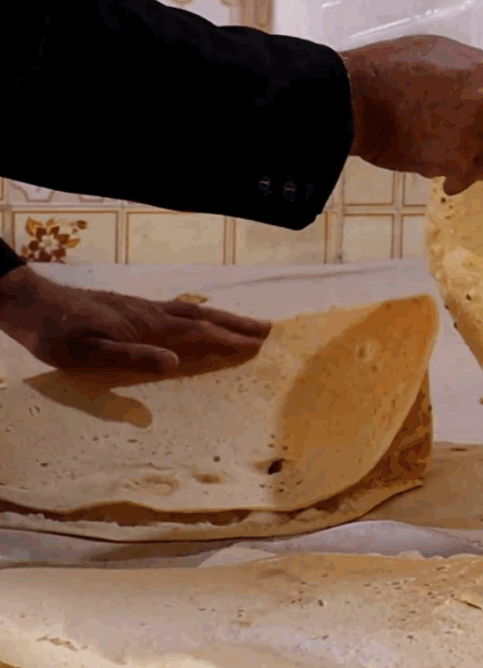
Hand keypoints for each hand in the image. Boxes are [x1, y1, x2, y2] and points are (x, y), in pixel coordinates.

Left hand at [0, 267, 271, 374]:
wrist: (29, 304)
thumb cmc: (56, 335)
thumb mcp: (88, 354)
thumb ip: (133, 357)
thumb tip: (176, 362)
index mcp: (146, 326)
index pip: (196, 333)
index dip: (226, 339)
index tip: (255, 345)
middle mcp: (150, 313)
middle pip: (202, 317)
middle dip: (235, 324)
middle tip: (267, 329)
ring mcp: (142, 308)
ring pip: (191, 312)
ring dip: (221, 318)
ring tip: (245, 324)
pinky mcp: (131, 308)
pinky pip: (177, 311)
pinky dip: (199, 315)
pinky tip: (199, 319)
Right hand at [340, 35, 482, 195]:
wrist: (357, 99)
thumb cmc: (387, 69)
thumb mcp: (437, 52)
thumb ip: (468, 70)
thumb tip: (481, 87)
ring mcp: (474, 134)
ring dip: (482, 162)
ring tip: (466, 165)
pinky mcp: (456, 161)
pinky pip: (470, 177)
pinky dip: (460, 182)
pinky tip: (450, 183)